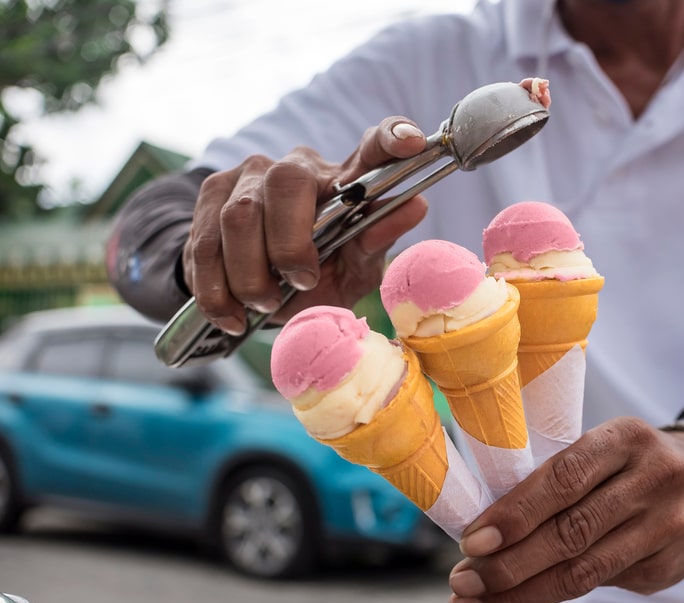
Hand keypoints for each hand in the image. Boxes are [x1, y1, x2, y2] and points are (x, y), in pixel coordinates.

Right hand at [184, 118, 428, 334]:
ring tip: (266, 305)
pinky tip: (233, 316)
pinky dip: (217, 290)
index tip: (414, 142)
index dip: (391, 138)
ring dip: (251, 274)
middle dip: (289, 244)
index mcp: (346, 179)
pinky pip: (202, 242)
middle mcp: (299, 166)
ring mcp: (249, 176)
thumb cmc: (320, 273)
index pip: (373, 147)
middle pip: (285, 183)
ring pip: (237, 216)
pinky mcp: (210, 196)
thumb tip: (416, 205)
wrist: (257, 291)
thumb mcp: (355, 268)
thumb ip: (378, 240)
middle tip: (300, 283)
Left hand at [448, 417, 683, 602]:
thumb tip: (485, 529)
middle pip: (571, 533)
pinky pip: (603, 585)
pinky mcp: (670, 566)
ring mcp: (668, 526)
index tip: (472, 541)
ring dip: (521, 592)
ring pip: (584, 571)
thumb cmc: (629, 463)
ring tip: (476, 601)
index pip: (563, 478)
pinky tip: (522, 596)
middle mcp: (654, 480)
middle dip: (508, 565)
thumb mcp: (601, 448)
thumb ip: (555, 478)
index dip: (514, 514)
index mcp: (625, 438)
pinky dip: (555, 593)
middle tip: (463, 581)